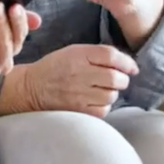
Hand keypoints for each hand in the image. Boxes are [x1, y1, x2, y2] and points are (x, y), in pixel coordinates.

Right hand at [24, 44, 138, 116]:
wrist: (32, 88)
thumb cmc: (55, 68)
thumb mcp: (72, 52)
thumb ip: (97, 54)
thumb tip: (126, 64)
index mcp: (78, 55)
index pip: (111, 56)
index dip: (127, 62)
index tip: (132, 68)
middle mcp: (80, 73)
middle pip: (116, 78)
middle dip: (121, 79)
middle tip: (115, 80)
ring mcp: (79, 94)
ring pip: (112, 95)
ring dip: (111, 93)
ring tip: (99, 90)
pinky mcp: (78, 111)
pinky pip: (104, 110)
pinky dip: (103, 105)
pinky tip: (94, 100)